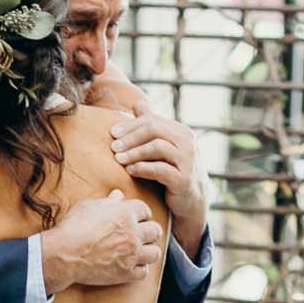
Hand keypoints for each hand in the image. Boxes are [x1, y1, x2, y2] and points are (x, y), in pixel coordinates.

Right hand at [39, 190, 162, 292]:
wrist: (65, 254)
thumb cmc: (73, 227)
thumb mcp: (89, 207)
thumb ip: (108, 202)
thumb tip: (118, 194)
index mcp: (126, 213)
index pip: (145, 210)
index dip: (141, 214)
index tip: (137, 218)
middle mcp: (133, 233)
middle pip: (155, 230)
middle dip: (149, 231)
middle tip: (141, 234)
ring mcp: (132, 254)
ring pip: (154, 252)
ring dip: (148, 251)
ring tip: (140, 251)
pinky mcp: (126, 272)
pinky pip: (144, 272)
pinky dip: (139, 269)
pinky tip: (131, 265)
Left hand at [108, 109, 207, 256]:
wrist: (191, 200)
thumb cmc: (172, 170)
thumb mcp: (163, 146)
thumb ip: (152, 126)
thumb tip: (138, 103)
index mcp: (181, 132)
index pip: (152, 120)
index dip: (130, 125)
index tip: (112, 133)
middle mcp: (187, 143)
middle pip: (154, 129)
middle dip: (130, 137)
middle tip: (113, 146)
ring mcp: (188, 161)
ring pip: (157, 147)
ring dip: (134, 152)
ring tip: (118, 158)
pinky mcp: (184, 180)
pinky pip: (160, 170)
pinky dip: (142, 168)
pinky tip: (129, 170)